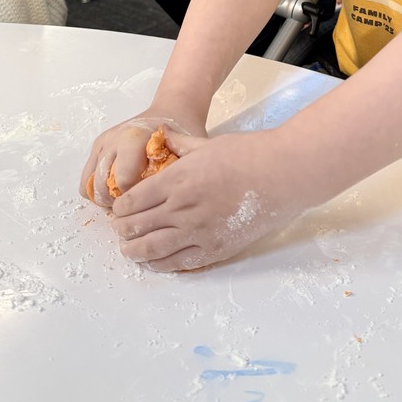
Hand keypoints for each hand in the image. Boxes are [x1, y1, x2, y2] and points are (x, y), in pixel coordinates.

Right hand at [79, 112, 205, 208]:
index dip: (136, 199)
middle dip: (119, 204)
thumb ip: (177, 173)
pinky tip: (117, 192)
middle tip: (138, 206)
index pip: (124, 181)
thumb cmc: (181, 132)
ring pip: (91, 187)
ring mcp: (104, 143)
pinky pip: (86, 181)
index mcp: (135, 138)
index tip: (150, 201)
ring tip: (127, 199)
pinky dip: (97, 192)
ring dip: (106, 200)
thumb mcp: (186, 150)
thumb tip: (168, 203)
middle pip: (103, 188)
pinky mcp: (97, 147)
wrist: (171, 110)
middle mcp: (114, 138)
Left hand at [111, 128, 301, 270]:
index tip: (118, 210)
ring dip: (135, 251)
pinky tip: (154, 262)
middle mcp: (183, 207)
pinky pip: (180, 262)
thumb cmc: (248, 154)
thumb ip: (181, 144)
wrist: (282, 175)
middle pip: (139, 225)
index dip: (121, 208)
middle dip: (123, 230)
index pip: (135, 200)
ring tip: (128, 250)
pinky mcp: (216, 248)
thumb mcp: (208, 143)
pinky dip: (162, 264)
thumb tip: (163, 137)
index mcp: (179, 178)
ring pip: (154, 248)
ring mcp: (199, 231)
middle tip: (118, 231)